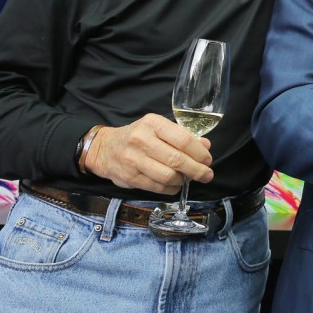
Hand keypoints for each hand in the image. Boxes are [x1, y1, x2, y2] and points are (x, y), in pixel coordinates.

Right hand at [83, 113, 213, 193]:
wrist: (105, 149)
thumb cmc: (137, 136)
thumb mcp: (158, 129)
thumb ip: (182, 136)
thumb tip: (206, 146)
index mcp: (153, 123)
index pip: (183, 139)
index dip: (199, 153)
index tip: (208, 160)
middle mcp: (142, 140)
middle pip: (177, 160)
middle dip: (197, 170)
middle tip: (207, 175)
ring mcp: (134, 159)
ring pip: (168, 176)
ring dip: (183, 180)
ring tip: (187, 178)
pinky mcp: (130, 177)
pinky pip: (157, 187)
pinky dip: (171, 189)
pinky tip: (175, 185)